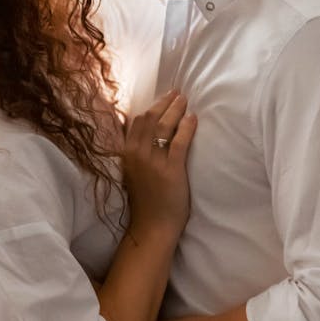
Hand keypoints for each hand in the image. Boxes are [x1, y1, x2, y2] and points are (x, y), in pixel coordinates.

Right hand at [122, 90, 196, 238]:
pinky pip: (180, 141)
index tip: (162, 99)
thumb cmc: (145, 202)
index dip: (151, 107)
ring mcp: (153, 162)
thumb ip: (135, 154)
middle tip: (177, 93)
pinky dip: (187, 127)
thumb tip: (141, 134)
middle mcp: (136, 154)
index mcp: (126, 154)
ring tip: (185, 101)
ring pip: (164, 126)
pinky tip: (193, 118)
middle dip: (164, 103)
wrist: (151, 227)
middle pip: (150, 119)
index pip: (137, 122)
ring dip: (175, 109)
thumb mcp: (132, 173)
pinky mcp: (170, 170)